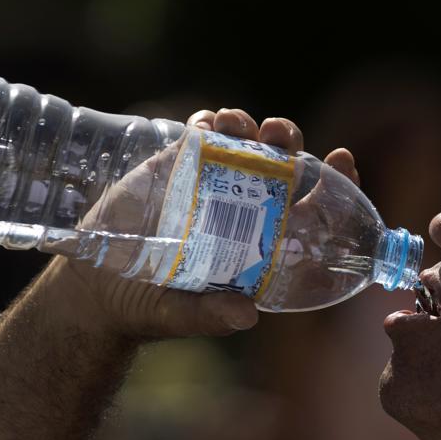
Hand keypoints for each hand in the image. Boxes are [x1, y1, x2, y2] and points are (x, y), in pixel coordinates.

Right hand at [45, 108, 358, 339]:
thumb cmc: (149, 308)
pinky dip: (209, 123)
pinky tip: (208, 124)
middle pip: (283, 166)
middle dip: (288, 141)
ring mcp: (211, 185)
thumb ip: (211, 315)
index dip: (336, 183)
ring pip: (246, 143)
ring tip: (237, 124)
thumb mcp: (181, 316)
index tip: (343, 159)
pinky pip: (202, 135)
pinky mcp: (176, 166)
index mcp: (263, 245)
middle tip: (279, 135)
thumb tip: (246, 317)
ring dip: (249, 126)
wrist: (97, 290)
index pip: (313, 209)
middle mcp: (245, 210)